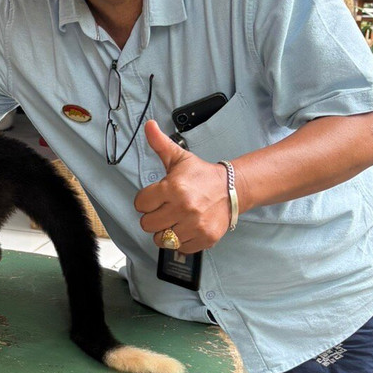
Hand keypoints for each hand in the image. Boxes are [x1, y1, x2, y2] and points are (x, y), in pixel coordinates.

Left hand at [133, 120, 231, 252]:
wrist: (232, 189)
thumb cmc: (202, 176)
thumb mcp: (180, 158)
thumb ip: (160, 144)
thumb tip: (148, 125)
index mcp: (173, 187)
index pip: (140, 204)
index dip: (145, 201)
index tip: (156, 198)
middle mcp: (183, 207)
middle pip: (147, 224)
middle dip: (153, 217)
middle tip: (165, 210)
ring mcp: (194, 225)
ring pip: (161, 239)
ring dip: (165, 231)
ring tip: (175, 220)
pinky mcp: (204, 238)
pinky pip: (179, 247)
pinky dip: (181, 241)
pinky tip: (187, 228)